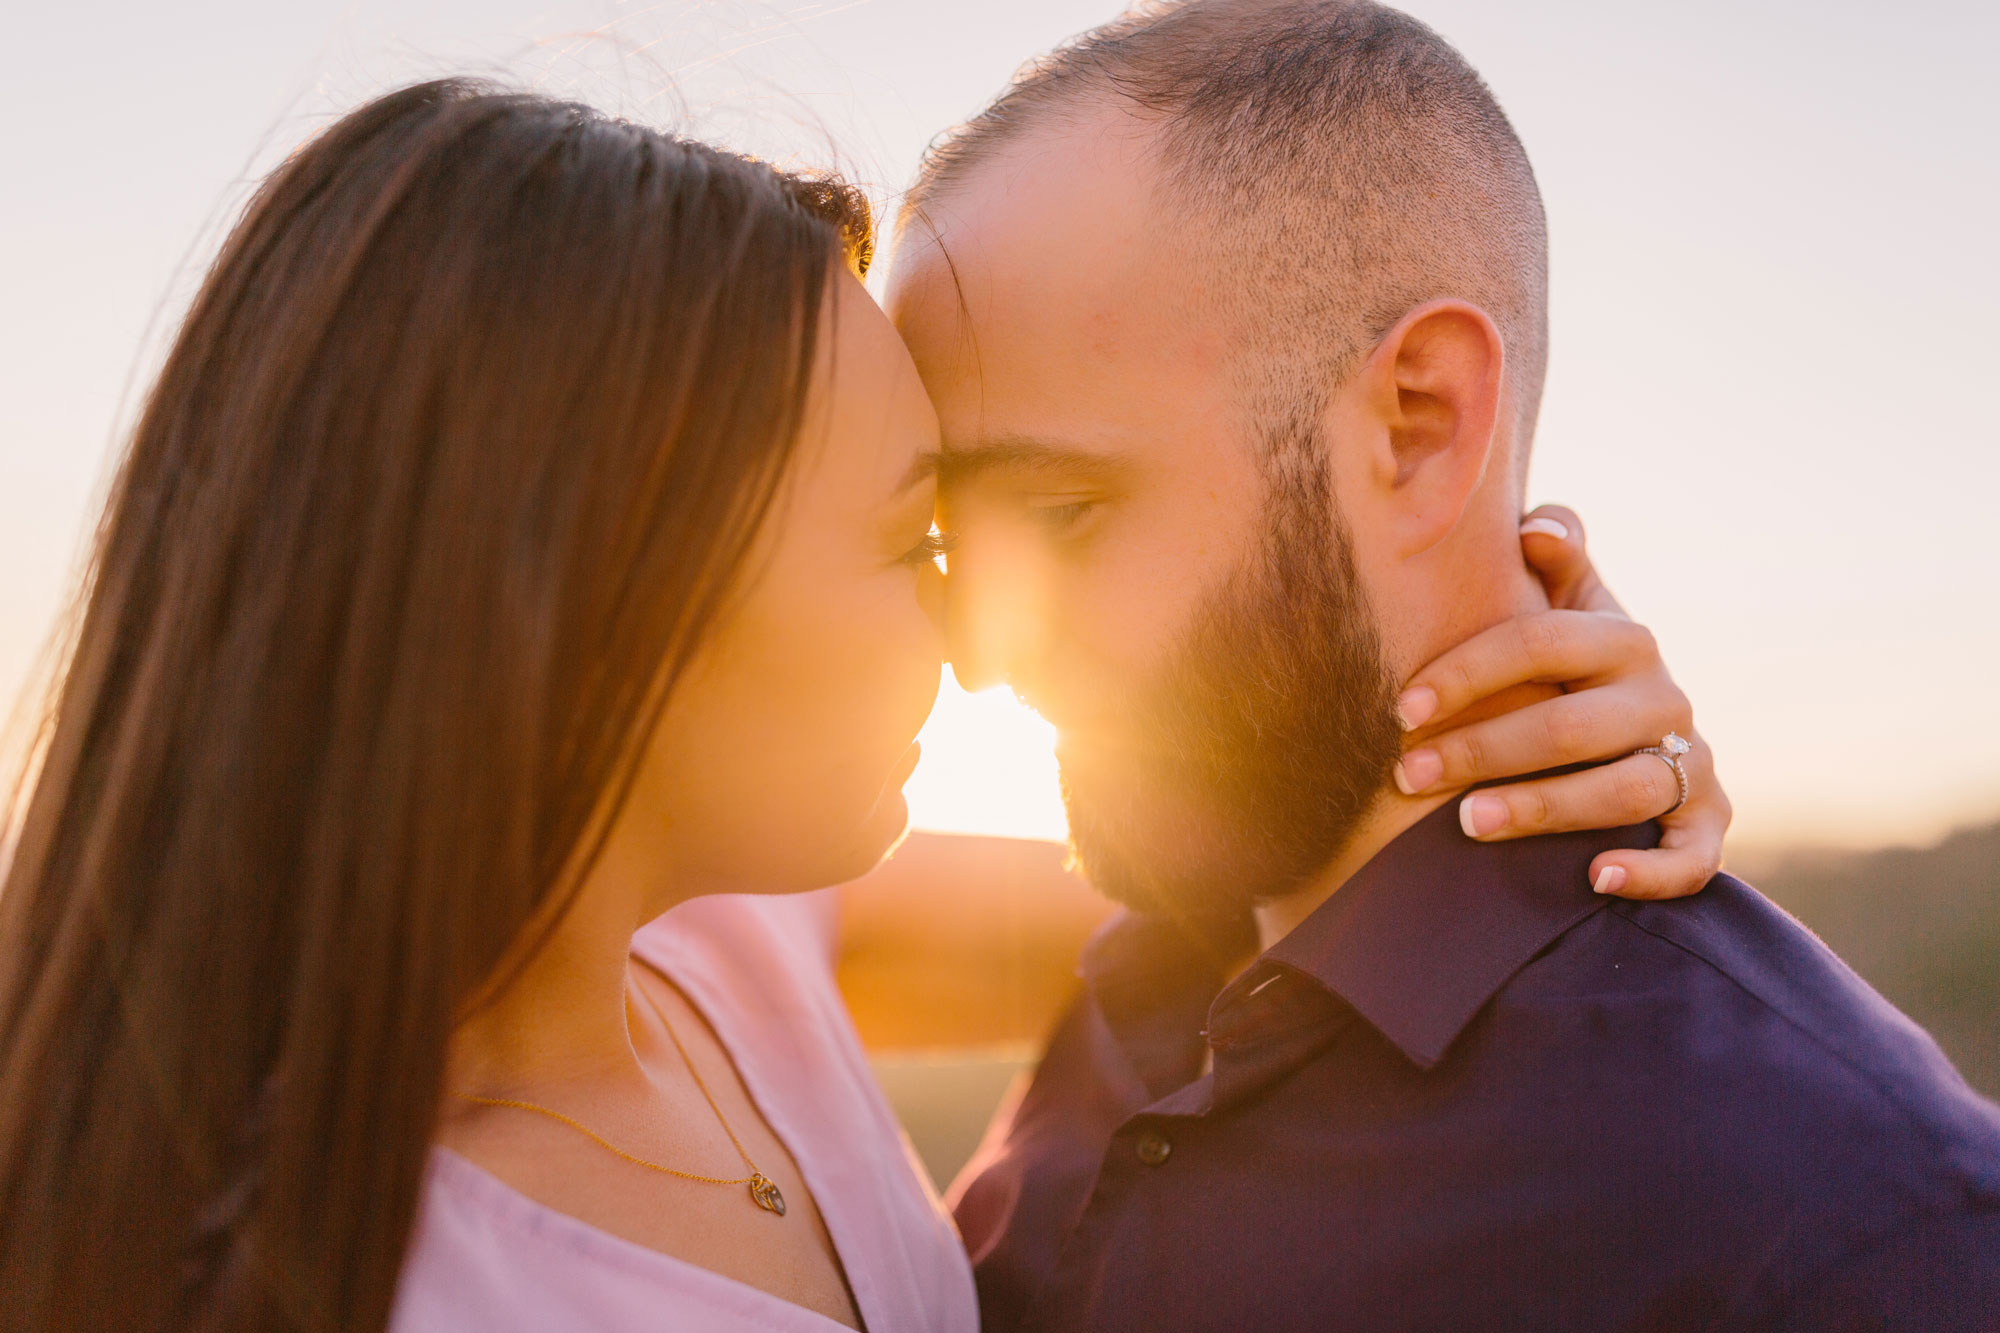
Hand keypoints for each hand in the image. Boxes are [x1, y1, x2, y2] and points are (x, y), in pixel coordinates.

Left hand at [1391, 505, 1729, 900]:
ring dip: (1544, 808)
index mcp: (1625, 637)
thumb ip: (1557, 559)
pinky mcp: (1708, 821)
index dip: (1467, 673)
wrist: (1650, 729)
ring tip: (1468, 823)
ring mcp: (1690, 761)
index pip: (1539, 643)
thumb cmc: (1579, 666)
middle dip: (1480, 751)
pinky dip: (1653, 870)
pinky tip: (1596, 878)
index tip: (1401, 709)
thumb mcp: (1572, 605)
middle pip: (1569, 726)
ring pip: (1623, 790)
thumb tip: (1536, 525)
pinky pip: (1695, 856)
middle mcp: (1665, 697)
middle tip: (1408, 774)